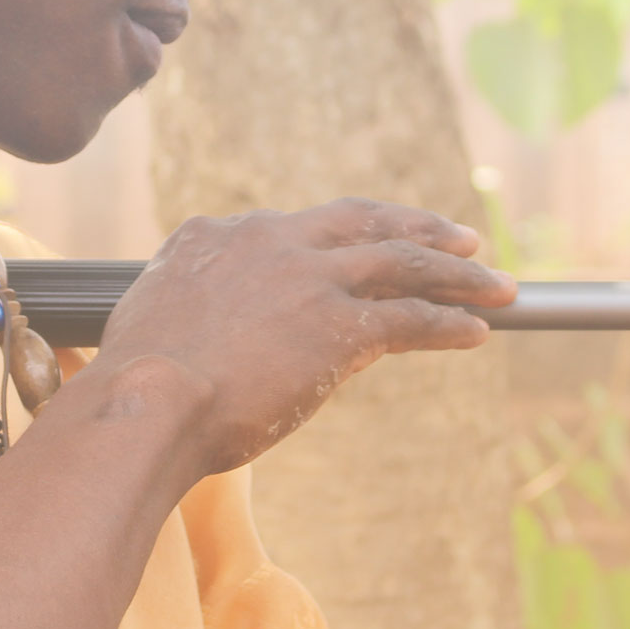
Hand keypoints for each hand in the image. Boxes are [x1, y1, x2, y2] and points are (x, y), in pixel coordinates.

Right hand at [88, 198, 516, 475]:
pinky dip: (449, 323)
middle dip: (418, 227)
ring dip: (456, 273)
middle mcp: (270, 242)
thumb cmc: (134, 387)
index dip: (343, 235)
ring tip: (496, 285)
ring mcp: (309, 279)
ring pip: (401, 261)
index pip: (296, 227)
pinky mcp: (338, 326)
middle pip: (363, 221)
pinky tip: (477, 332)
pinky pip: (410, 318)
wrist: (144, 406)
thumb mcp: (148, 320)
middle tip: (460, 236)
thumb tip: (183, 330)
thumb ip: (181, 306)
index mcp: (218, 236)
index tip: (368, 244)